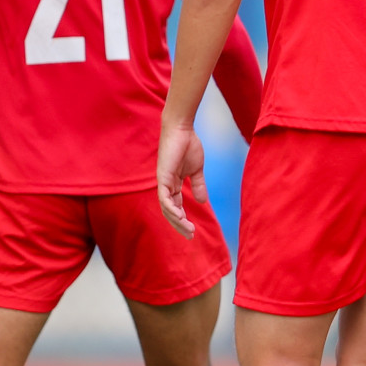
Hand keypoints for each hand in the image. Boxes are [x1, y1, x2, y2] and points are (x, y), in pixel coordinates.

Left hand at [157, 123, 206, 238]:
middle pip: (170, 211)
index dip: (183, 220)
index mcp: (174, 184)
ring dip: (177, 221)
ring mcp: (163, 182)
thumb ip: (198, 185)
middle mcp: (166, 186)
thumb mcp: (197, 170)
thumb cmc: (189, 145)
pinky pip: (164, 198)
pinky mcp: (162, 177)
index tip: (193, 231)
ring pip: (166, 208)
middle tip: (191, 236)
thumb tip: (202, 202)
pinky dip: (171, 209)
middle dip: (180, 225)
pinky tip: (180, 216)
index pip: (176, 207)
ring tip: (189, 229)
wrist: (182, 129)